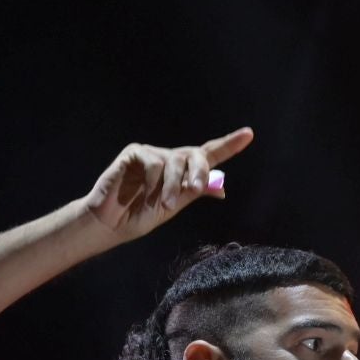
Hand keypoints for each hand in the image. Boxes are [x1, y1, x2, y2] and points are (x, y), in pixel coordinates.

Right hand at [83, 127, 254, 241]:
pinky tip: (142, 192)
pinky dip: (152, 180)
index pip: (209, 155)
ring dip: (172, 186)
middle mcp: (169, 159)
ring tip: (164, 204)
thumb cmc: (139, 216)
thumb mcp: (174, 207)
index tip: (248, 134)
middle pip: (195, 155)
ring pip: (174, 161)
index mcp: (182, 172)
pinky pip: (153, 162)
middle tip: (194, 188)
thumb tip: (221, 188)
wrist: (110, 224)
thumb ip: (194, 193)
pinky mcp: (134, 152)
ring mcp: (152, 154)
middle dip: (199, 171)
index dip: (229, 144)